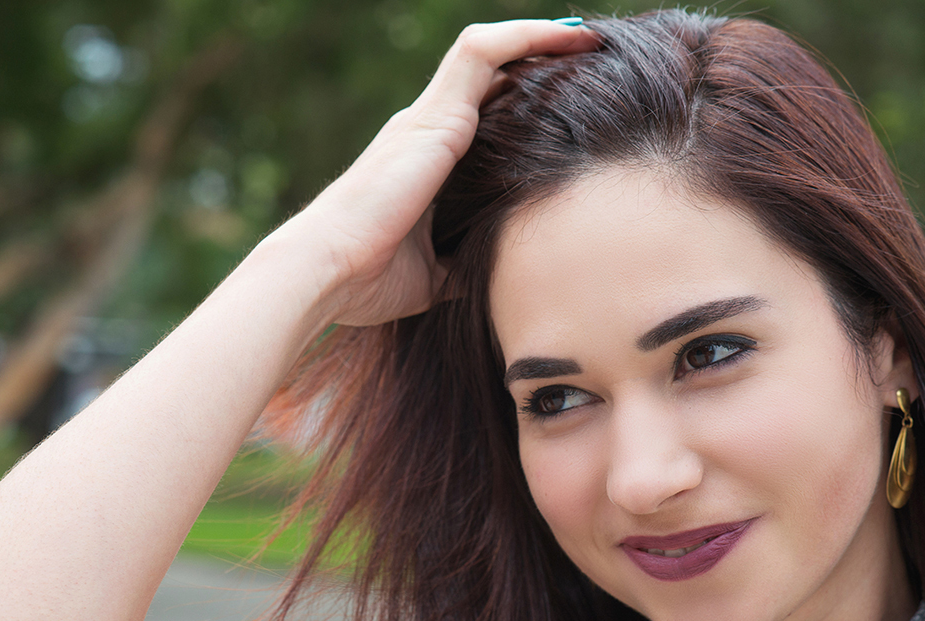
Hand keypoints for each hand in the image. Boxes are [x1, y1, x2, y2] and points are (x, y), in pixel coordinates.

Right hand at [291, 19, 598, 327]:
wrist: (329, 268)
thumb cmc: (369, 280)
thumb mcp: (436, 276)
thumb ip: (469, 263)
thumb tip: (505, 275)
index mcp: (425, 164)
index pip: (482, 115)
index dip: (524, 101)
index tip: (574, 103)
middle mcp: (426, 130)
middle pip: (491, 78)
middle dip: (541, 64)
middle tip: (595, 63)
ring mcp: (428, 118)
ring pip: (490, 53)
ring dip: (539, 39)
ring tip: (589, 39)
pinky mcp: (435, 116)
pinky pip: (483, 52)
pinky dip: (526, 36)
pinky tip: (570, 36)